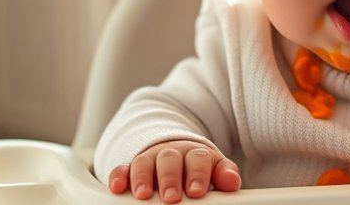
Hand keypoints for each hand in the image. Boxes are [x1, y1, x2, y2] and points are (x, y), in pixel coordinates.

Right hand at [107, 140, 241, 201]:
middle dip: (170, 178)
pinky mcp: (131, 167)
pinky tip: (118, 187)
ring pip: (144, 162)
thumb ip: (224, 174)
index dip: (197, 174)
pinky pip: (122, 168)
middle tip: (172, 197)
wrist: (177, 151)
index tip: (197, 191)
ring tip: (142, 195)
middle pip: (169, 160)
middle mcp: (171, 153)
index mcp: (195, 153)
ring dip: (142, 178)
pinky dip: (119, 176)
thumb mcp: (214, 168)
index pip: (197, 159)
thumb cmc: (198, 168)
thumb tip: (232, 181)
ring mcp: (150, 159)